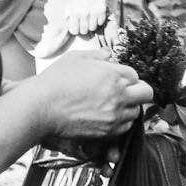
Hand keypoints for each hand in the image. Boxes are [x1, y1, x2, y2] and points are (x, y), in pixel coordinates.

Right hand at [30, 50, 153, 141]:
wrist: (40, 108)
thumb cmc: (56, 80)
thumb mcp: (76, 58)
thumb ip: (98, 55)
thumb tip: (109, 54)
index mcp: (114, 75)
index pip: (135, 75)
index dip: (126, 76)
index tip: (117, 78)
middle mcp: (119, 96)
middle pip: (146, 94)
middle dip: (138, 91)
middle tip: (126, 91)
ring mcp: (114, 115)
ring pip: (136, 112)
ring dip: (129, 107)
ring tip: (112, 104)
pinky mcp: (107, 131)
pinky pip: (124, 127)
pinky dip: (120, 122)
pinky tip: (107, 116)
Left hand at [62, 0, 109, 36]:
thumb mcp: (70, 1)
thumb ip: (68, 13)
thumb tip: (68, 22)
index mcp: (74, 13)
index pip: (74, 30)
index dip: (75, 30)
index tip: (76, 27)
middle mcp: (84, 15)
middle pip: (84, 31)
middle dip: (83, 29)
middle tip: (83, 24)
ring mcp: (94, 13)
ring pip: (93, 28)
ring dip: (91, 25)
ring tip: (90, 19)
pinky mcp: (102, 11)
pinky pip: (100, 22)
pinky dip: (98, 20)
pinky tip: (96, 15)